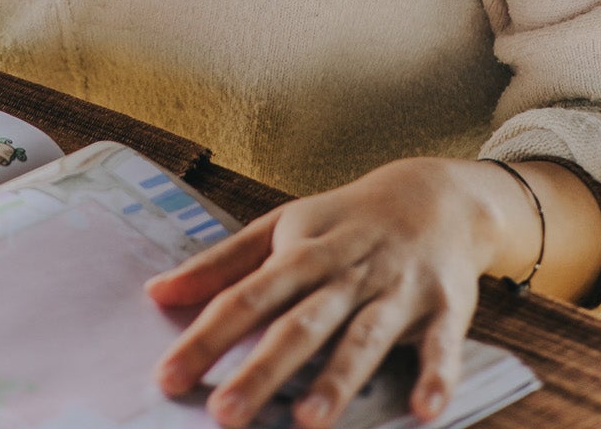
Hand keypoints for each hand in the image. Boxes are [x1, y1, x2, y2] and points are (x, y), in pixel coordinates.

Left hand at [147, 157, 518, 428]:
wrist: (435, 194)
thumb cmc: (344, 220)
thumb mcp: (280, 227)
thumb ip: (221, 264)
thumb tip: (155, 293)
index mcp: (302, 250)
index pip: (246, 295)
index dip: (207, 336)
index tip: (168, 377)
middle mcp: (346, 270)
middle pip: (300, 322)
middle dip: (262, 368)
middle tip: (224, 413)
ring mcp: (396, 289)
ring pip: (363, 336)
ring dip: (338, 378)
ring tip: (307, 421)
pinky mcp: (445, 307)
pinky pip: (442, 345)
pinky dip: (437, 376)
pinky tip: (424, 410)